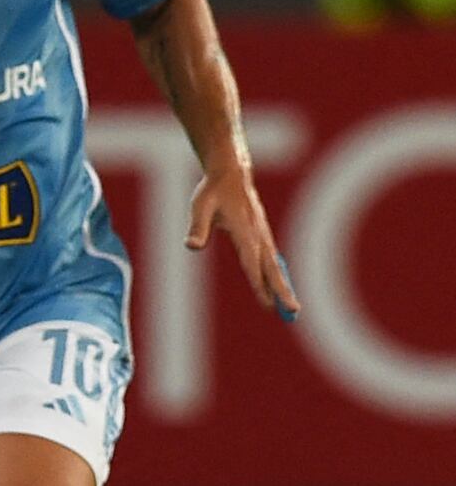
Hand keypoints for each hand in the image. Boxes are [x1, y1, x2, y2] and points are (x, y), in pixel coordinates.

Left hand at [186, 165, 299, 320]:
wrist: (231, 173)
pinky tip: (281, 286)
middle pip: (272, 269)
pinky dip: (278, 274)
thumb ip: (196, 227)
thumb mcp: (199, 207)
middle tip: (293, 312)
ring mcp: (263, 235)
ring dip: (283, 285)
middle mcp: (258, 236)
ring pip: (275, 265)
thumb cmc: (212, 191)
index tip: (268, 304)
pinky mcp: (262, 234)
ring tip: (291, 307)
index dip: (259, 284)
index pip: (252, 264)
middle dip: (282, 291)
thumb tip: (191, 246)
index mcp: (245, 232)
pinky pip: (272, 259)